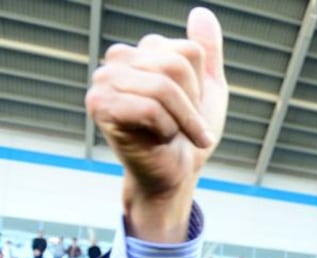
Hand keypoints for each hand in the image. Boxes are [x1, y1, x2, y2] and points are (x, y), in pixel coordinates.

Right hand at [85, 7, 227, 242]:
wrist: (177, 174)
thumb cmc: (189, 134)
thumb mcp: (208, 89)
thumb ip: (206, 51)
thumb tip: (202, 13)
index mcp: (143, 51)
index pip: (188, 51)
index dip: (200, 87)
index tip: (193, 109)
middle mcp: (119, 60)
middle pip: (176, 65)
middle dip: (192, 104)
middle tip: (185, 126)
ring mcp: (105, 81)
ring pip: (164, 86)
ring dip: (182, 119)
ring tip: (176, 134)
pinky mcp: (101, 106)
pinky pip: (151, 108)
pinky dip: (167, 129)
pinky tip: (160, 140)